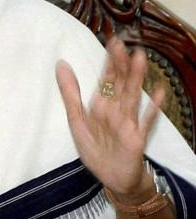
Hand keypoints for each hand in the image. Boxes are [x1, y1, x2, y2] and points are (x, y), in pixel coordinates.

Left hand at [55, 37, 163, 198]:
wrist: (111, 177)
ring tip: (140, 58)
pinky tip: (158, 92)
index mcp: (101, 103)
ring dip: (135, 78)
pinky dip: (151, 108)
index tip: (113, 40)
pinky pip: (144, 122)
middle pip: (120, 83)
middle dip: (120, 64)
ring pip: (132, 96)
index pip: (107, 78)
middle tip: (122, 42)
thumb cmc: (95, 147)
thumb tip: (61, 63)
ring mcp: (128, 123)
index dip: (109, 61)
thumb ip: (70, 92)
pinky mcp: (136, 139)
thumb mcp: (76, 118)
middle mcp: (116, 109)